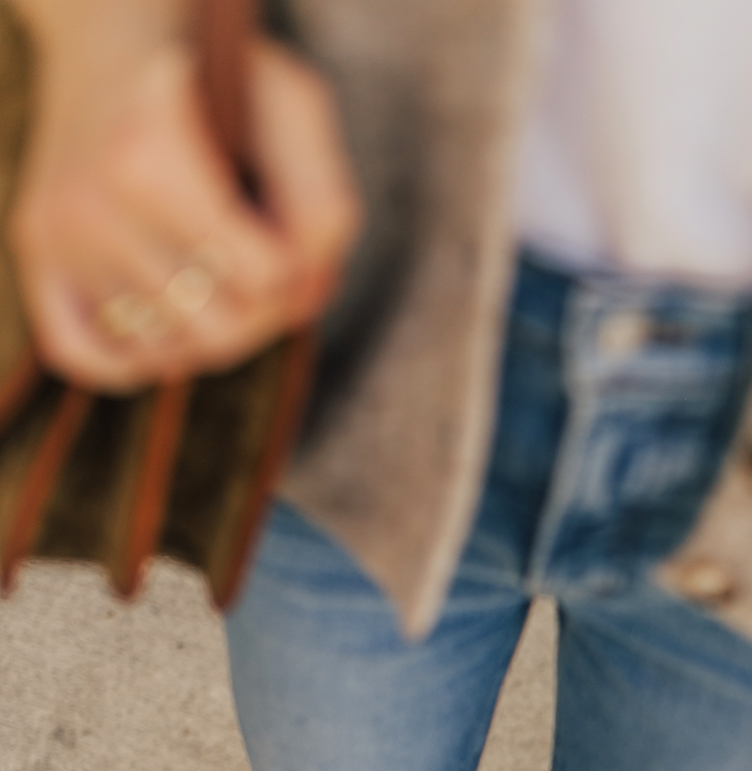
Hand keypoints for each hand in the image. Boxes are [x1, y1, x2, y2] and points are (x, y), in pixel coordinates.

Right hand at [6, 31, 361, 389]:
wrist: (109, 23)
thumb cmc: (216, 71)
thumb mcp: (290, 107)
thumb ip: (323, 199)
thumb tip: (307, 293)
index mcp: (152, 155)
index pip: (265, 277)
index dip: (304, 272)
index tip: (303, 246)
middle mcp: (91, 202)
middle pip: (218, 333)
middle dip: (265, 316)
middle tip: (272, 279)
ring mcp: (58, 233)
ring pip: (163, 353)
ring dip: (209, 332)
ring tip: (224, 286)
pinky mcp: (36, 252)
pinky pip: (83, 355)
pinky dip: (131, 363)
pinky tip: (165, 328)